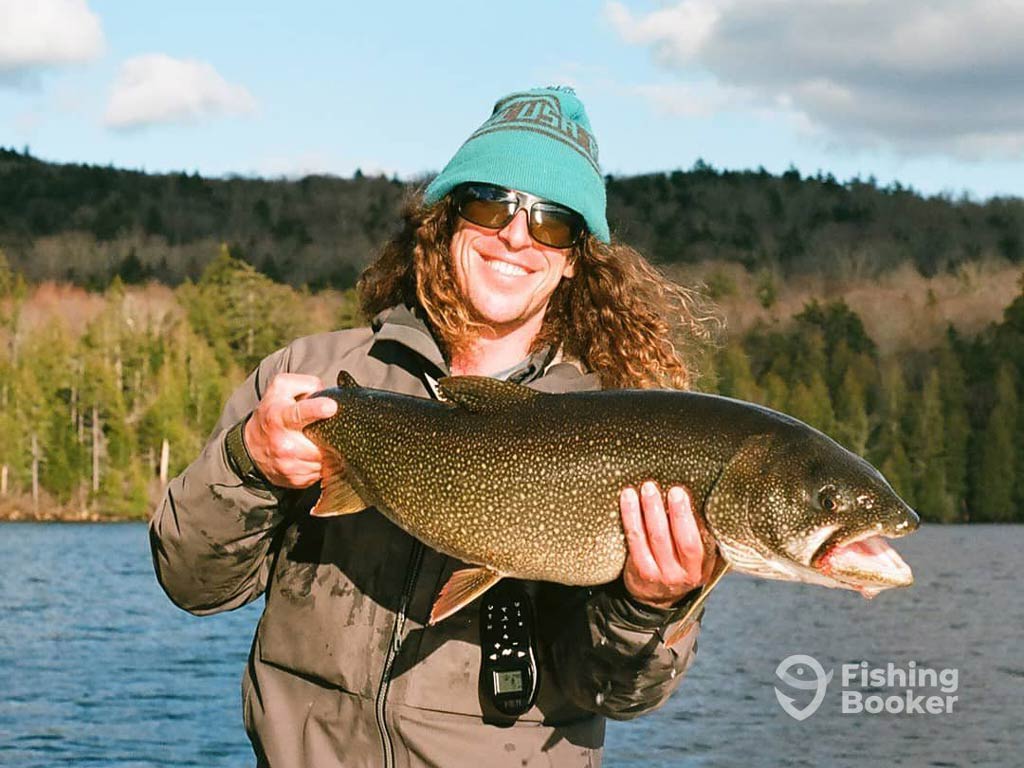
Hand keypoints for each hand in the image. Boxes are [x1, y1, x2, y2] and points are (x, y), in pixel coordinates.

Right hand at [243, 373, 336, 488]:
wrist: (252, 447)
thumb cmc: (272, 412)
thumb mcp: (281, 389)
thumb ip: (304, 383)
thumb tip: (325, 392)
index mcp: (280, 416)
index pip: (299, 413)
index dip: (317, 409)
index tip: (331, 407)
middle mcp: (283, 443)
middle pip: (320, 442)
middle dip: (329, 435)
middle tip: (328, 429)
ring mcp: (289, 465)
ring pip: (324, 459)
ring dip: (327, 450)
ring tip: (318, 441)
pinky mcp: (295, 480)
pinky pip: (321, 473)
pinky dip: (322, 464)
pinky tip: (313, 455)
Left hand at [620, 482, 709, 609]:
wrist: (659, 597)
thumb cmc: (682, 566)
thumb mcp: (700, 560)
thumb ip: (703, 538)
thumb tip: (703, 499)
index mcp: (700, 568)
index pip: (694, 542)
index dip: (685, 517)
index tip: (679, 492)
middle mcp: (681, 574)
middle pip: (672, 539)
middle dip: (663, 510)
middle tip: (654, 487)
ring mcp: (659, 574)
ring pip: (651, 538)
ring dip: (644, 510)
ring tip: (642, 489)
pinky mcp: (640, 570)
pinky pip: (634, 540)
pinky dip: (630, 518)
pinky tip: (628, 500)